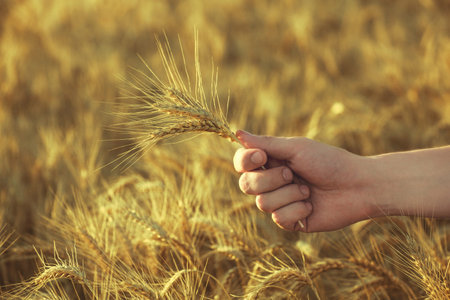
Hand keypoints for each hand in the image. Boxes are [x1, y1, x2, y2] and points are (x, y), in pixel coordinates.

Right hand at [233, 130, 374, 231]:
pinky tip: (311, 205)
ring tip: (307, 190)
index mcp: (271, 162)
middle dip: (270, 179)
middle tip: (293, 173)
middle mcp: (271, 182)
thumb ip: (266, 143)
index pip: (241, 163)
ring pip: (262, 203)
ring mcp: (280, 202)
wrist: (357, 186)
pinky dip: (297, 209)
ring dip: (288, 194)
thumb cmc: (329, 162)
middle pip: (246, 185)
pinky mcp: (290, 221)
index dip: (245, 161)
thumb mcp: (297, 148)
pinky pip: (278, 218)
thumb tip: (237, 133)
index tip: (262, 157)